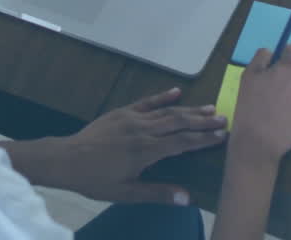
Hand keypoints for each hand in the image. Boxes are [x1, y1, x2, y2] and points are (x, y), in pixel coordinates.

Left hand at [54, 87, 226, 204]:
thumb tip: (187, 198)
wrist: (66, 159)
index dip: (204, 139)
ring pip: (166, 111)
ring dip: (189, 109)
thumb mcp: (125, 193)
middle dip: (203, 121)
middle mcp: (143, 130)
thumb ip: (157, 193)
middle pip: (179, 122)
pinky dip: (163, 97)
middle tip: (224, 118)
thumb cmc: (96, 180)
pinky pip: (146, 102)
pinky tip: (177, 92)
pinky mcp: (122, 112)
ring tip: (210, 107)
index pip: (182, 142)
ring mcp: (132, 118)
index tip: (222, 135)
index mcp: (147, 150)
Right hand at [230, 46, 290, 164]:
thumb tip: (272, 52)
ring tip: (282, 102)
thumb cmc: (250, 106)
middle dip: (290, 74)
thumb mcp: (248, 75)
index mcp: (290, 67)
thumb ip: (261, 57)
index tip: (275, 67)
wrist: (258, 141)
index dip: (282, 56)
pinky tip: (289, 112)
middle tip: (275, 88)